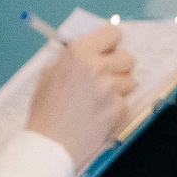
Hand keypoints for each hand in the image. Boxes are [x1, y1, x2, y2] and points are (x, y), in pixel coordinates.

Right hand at [24, 26, 137, 168]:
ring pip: (131, 81)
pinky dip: (118, 109)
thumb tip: (91, 51)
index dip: (112, 45)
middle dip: (119, 68)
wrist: (50, 143)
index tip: (108, 53)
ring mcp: (109, 88)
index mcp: (78, 52)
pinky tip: (101, 115)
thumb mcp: (49, 74)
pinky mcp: (118, 108)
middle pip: (128, 57)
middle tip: (106, 80)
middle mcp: (96, 66)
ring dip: (120, 89)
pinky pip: (127, 102)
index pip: (113, 33)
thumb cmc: (45, 110)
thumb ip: (72, 60)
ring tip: (101, 100)